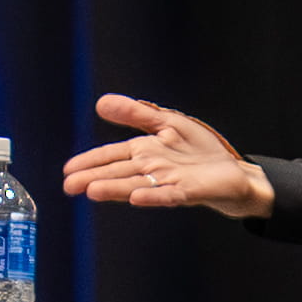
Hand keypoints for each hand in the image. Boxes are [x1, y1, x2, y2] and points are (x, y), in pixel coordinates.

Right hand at [62, 95, 275, 217]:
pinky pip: (168, 195)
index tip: (67, 171)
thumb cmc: (200, 152)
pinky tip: (136, 198)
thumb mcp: (167, 123)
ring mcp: (169, 182)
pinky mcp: (189, 191)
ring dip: (115, 189)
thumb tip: (100, 103)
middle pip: (118, 173)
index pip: (111, 156)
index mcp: (144, 152)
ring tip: (91, 191)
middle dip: (93, 178)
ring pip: (137, 185)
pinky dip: (152, 196)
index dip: (90, 161)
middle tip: (68, 186)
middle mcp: (152, 169)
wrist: (234, 174)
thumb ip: (136, 114)